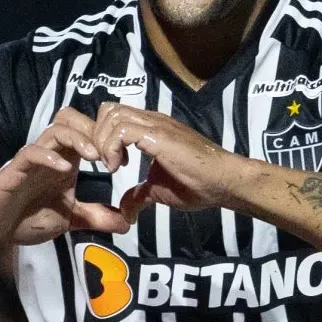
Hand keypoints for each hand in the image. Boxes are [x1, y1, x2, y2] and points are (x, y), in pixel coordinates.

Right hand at [0, 108, 129, 247]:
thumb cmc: (24, 219)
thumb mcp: (68, 219)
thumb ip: (95, 217)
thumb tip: (126, 224)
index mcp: (64, 159)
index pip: (86, 131)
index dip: (107, 139)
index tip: (124, 160)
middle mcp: (49, 153)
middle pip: (71, 118)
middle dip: (94, 130)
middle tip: (110, 154)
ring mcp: (32, 159)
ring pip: (54, 129)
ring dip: (78, 139)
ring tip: (94, 157)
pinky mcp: (14, 169)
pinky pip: (31, 152)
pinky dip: (49, 157)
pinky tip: (64, 169)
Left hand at [91, 103, 238, 219]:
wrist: (224, 182)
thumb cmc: (198, 184)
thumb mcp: (158, 190)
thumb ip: (139, 195)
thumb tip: (125, 212)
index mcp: (151, 128)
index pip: (114, 115)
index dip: (102, 137)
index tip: (108, 164)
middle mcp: (151, 121)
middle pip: (109, 109)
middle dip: (97, 136)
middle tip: (104, 162)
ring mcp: (156, 125)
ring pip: (113, 115)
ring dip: (103, 141)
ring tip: (112, 166)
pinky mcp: (159, 135)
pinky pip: (122, 130)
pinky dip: (112, 147)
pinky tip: (119, 167)